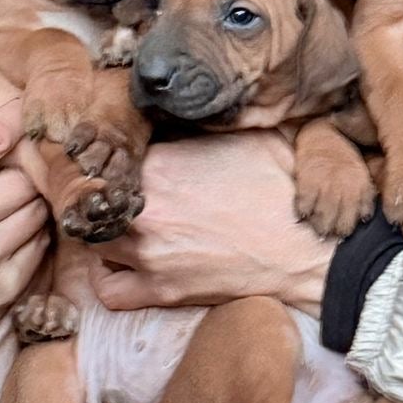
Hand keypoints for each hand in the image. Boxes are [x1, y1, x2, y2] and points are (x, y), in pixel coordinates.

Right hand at [0, 102, 48, 382]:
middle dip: (20, 167)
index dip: (11, 119)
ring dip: (30, 198)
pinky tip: (14, 229)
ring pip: (37, 207)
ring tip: (11, 197)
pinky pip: (41, 244)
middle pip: (23, 174)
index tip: (23, 107)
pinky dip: (34, 232)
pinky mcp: (7, 288)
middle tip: (14, 164)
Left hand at [92, 131, 334, 314]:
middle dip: (103, 194)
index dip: (117, 156)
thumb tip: (179, 111)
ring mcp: (148, 253)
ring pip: (92, 242)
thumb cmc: (285, 190)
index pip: (111, 156)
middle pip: (92, 199)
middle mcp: (144, 209)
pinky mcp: (160, 291)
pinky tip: (123, 264)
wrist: (310, 250)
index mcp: (160, 165)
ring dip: (103, 232)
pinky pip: (108, 289)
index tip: (129, 160)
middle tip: (121, 192)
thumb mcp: (248, 135)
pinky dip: (107, 277)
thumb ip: (202, 124)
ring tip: (123, 226)